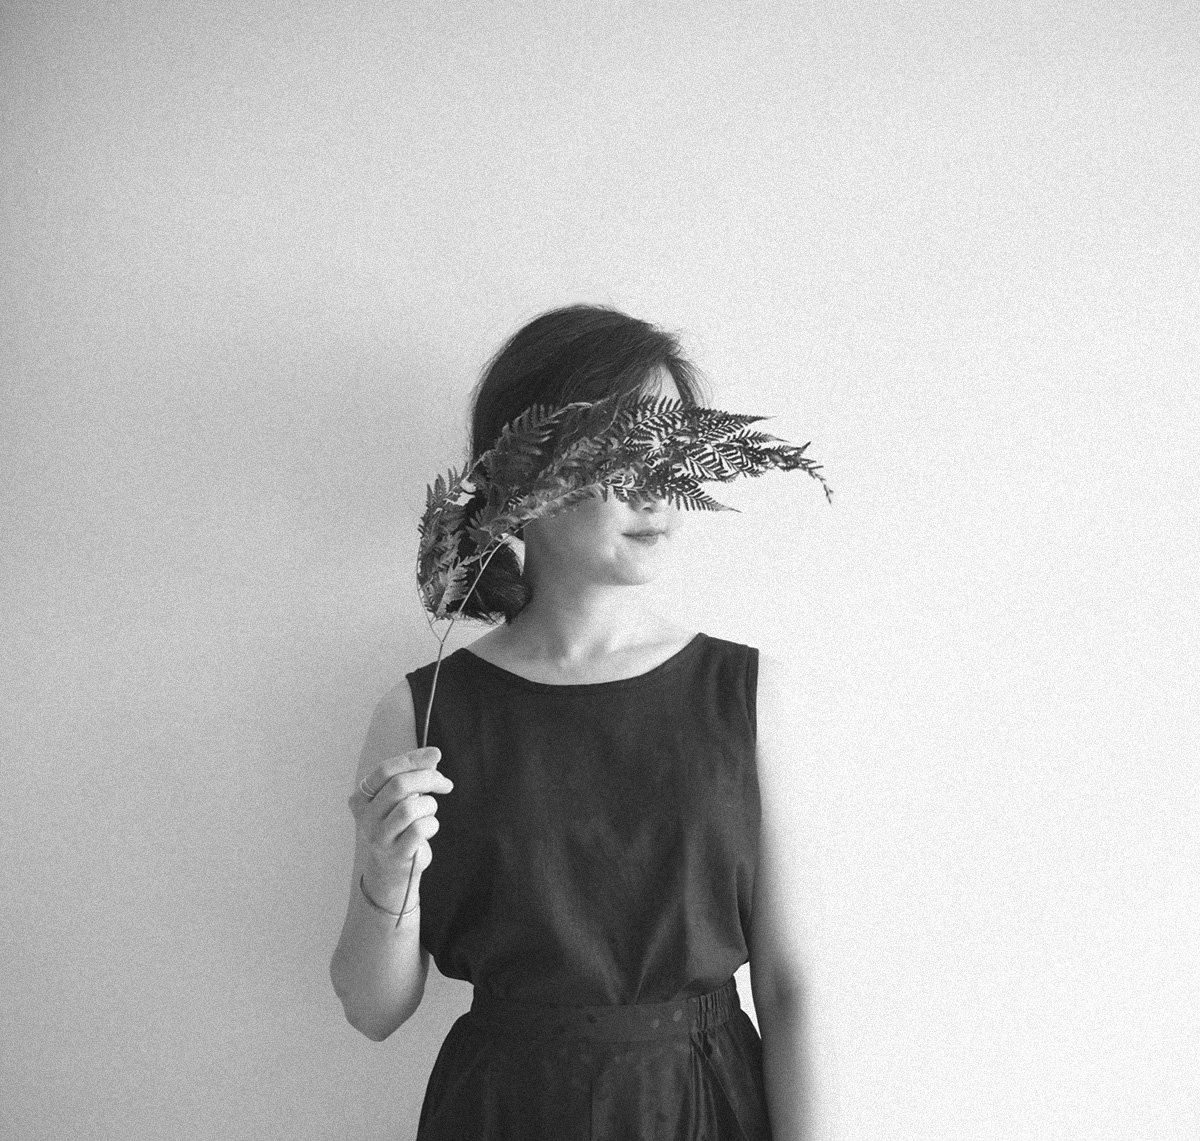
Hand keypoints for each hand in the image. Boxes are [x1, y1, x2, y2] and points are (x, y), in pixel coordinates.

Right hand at [349, 747, 452, 912]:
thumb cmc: (399, 827)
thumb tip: (433, 754)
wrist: (392, 871)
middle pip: (399, 785)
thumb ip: (413, 775)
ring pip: (411, 807)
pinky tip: (428, 829)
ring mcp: (379, 837)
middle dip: (429, 778)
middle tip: (445, 784)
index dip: (413, 759)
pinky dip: (432, 824)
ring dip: (430, 805)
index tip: (436, 754)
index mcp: (362, 799)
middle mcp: (365, 818)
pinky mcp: (396, 854)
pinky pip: (421, 829)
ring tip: (430, 813)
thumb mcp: (401, 799)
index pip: (385, 770)